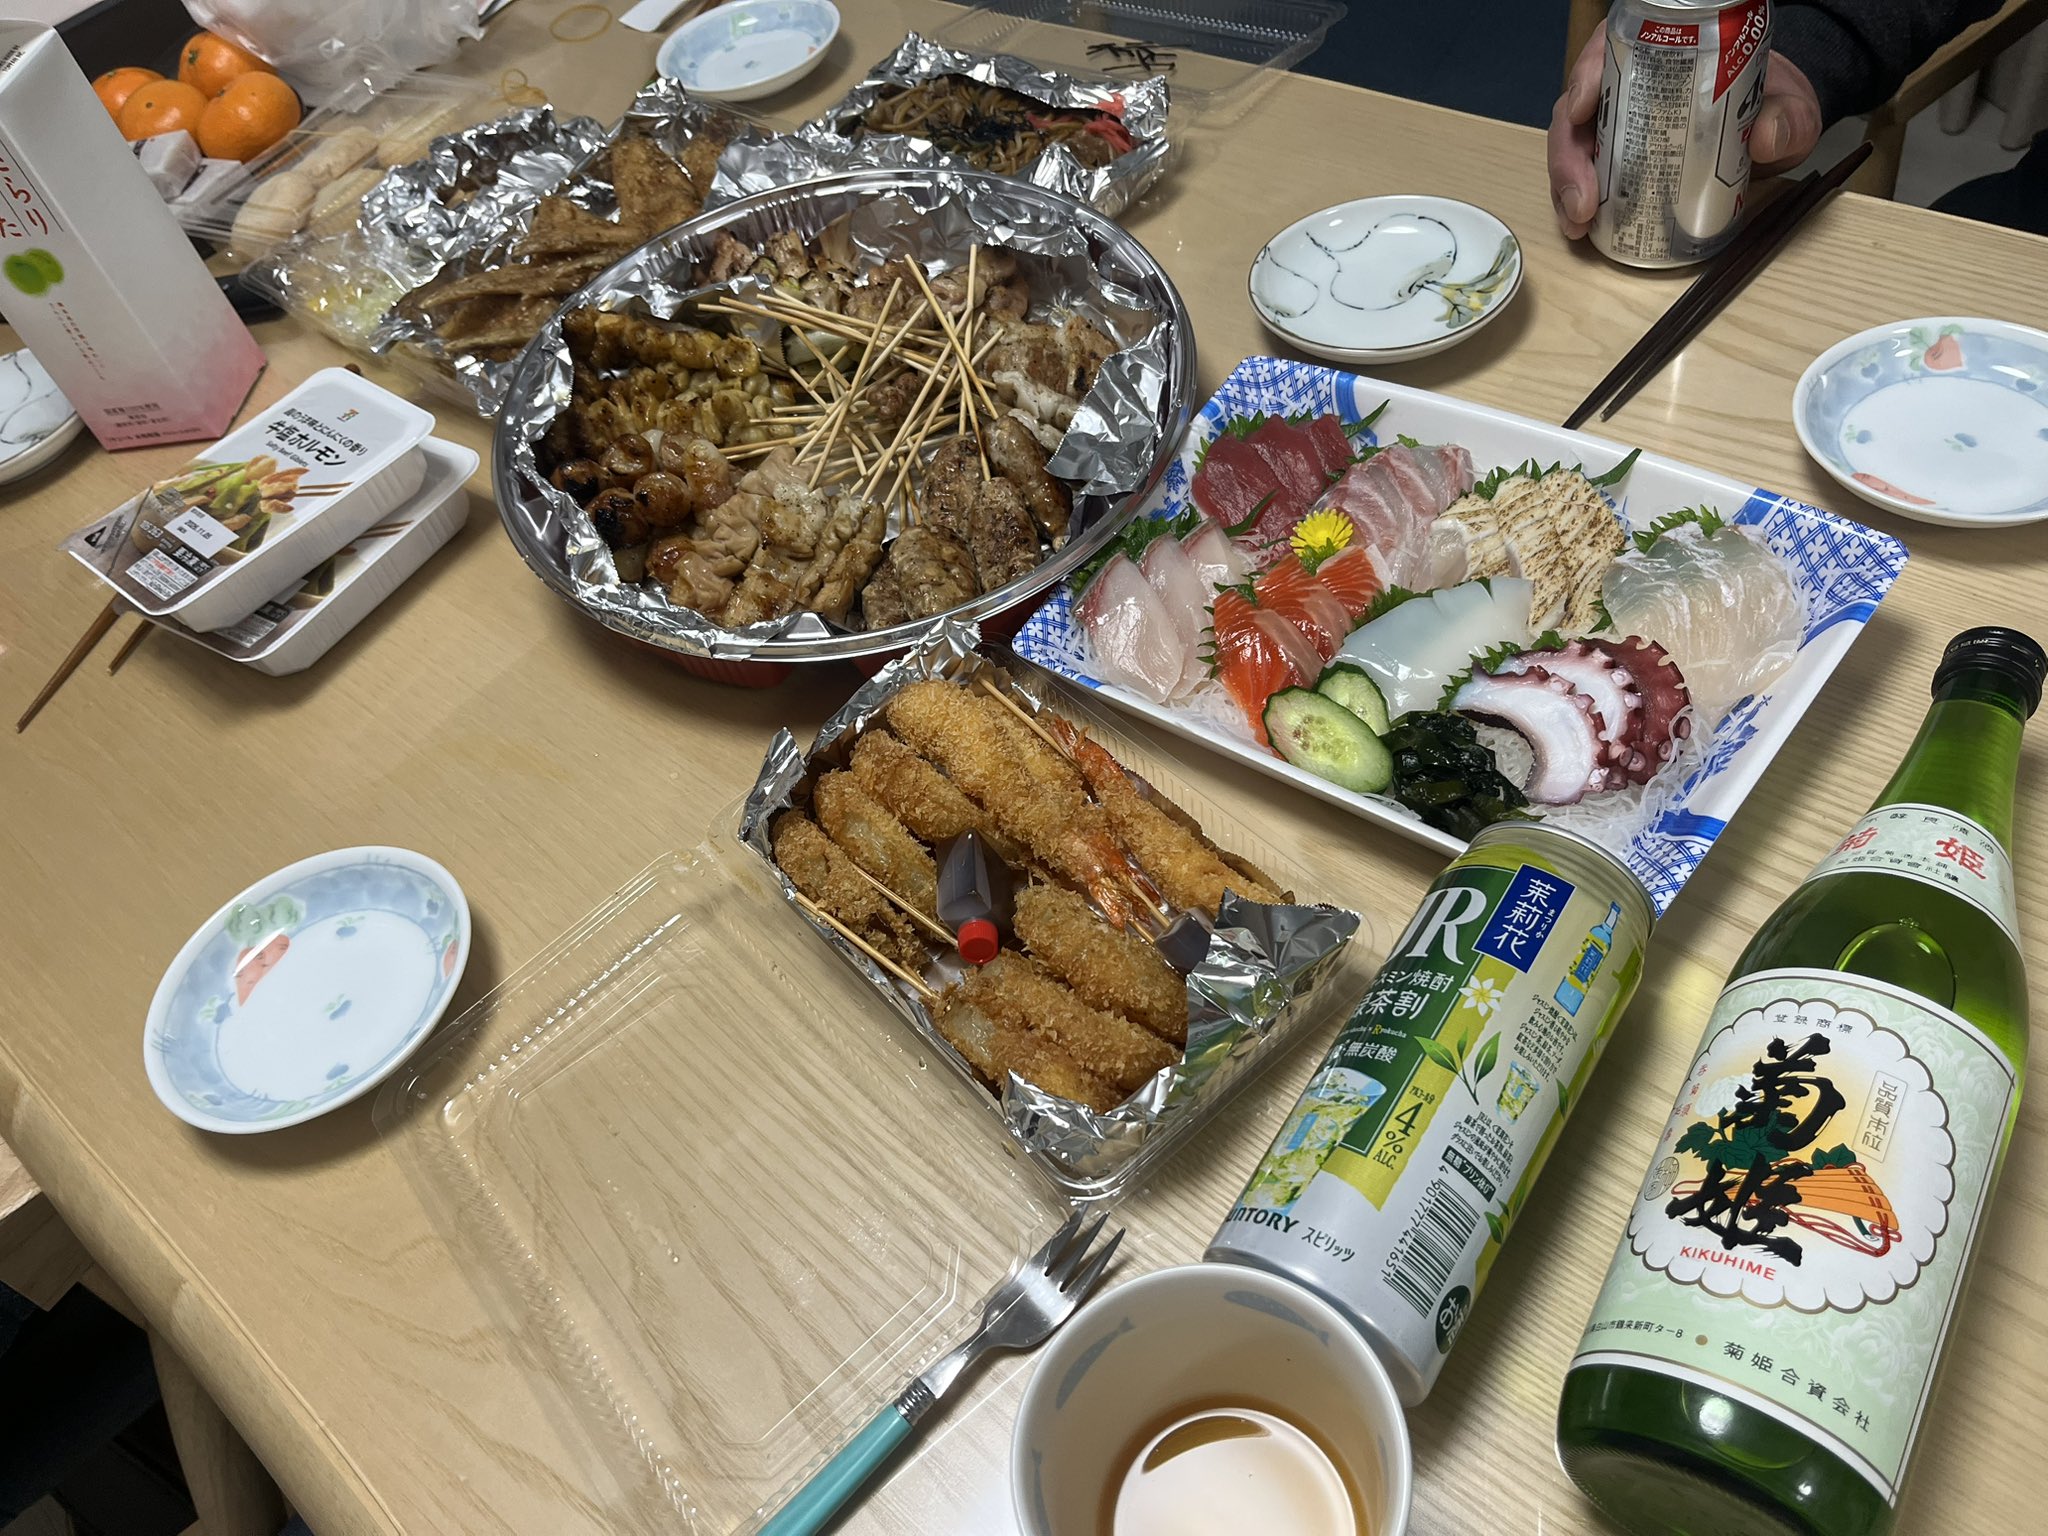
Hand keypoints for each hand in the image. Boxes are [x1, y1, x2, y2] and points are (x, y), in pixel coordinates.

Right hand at [1547, 33, 1824, 240]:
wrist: (1772, 126)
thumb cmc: (1771, 103)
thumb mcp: (1789, 105)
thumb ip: (1788, 115)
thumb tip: (1766, 138)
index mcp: (1663, 51)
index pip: (1611, 51)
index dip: (1588, 75)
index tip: (1584, 107)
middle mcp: (1629, 84)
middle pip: (1578, 108)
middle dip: (1569, 154)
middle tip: (1582, 198)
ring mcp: (1617, 123)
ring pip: (1573, 145)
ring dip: (1566, 185)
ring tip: (1577, 222)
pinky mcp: (1616, 158)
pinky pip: (1584, 174)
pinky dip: (1575, 202)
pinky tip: (1580, 228)